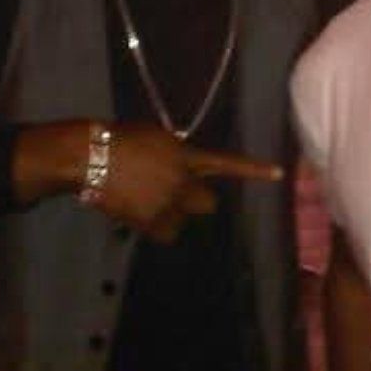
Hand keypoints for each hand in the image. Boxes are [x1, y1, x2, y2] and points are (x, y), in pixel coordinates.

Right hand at [94, 124, 281, 235]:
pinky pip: (164, 232)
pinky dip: (154, 226)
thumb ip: (176, 153)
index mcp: (186, 157)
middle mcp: (183, 182)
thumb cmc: (120, 139)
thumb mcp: (156, 138)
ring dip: (172, 216)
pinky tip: (139, 213)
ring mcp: (167, 204)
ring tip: (148, 202)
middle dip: (195, 201)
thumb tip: (182, 166)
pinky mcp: (149, 222)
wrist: (92, 156)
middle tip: (176, 193)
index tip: (278, 173)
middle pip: (208, 204)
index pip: (227, 164)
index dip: (253, 170)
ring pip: (181, 222)